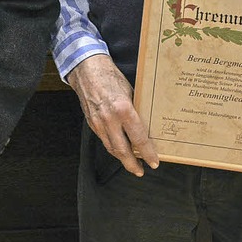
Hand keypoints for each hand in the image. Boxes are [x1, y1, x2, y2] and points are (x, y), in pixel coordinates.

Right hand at [68, 54, 158, 175]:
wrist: (87, 71)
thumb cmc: (110, 77)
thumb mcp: (130, 92)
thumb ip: (136, 110)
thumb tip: (146, 125)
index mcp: (123, 110)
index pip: (139, 139)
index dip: (147, 153)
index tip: (154, 161)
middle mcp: (110, 120)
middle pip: (122, 150)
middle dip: (132, 164)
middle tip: (141, 171)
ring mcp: (98, 123)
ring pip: (111, 148)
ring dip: (122, 159)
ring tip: (132, 164)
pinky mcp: (91, 123)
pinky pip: (104, 140)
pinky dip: (112, 147)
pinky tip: (119, 149)